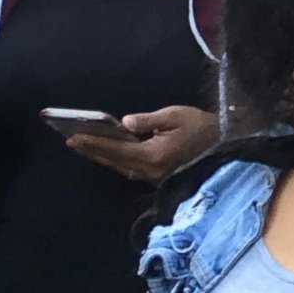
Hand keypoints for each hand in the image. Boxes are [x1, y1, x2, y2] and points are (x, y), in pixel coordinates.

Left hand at [70, 104, 218, 183]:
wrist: (223, 145)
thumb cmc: (200, 127)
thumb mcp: (175, 116)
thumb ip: (147, 120)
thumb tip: (123, 124)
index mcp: (154, 155)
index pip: (117, 149)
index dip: (94, 142)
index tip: (74, 137)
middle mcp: (150, 170)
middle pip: (114, 161)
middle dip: (91, 150)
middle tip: (70, 141)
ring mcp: (153, 176)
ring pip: (119, 167)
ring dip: (100, 157)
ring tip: (82, 146)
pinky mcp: (156, 176)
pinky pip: (129, 169)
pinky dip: (114, 161)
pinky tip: (105, 154)